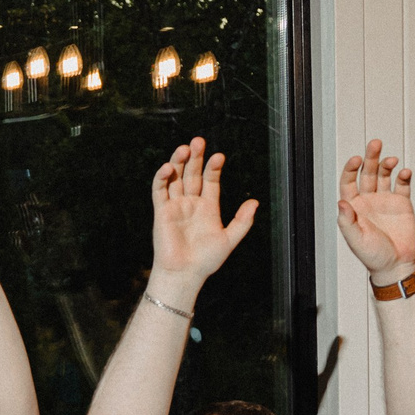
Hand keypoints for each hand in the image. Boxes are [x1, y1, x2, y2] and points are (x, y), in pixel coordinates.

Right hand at [148, 137, 256, 291]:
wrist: (184, 274)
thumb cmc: (206, 260)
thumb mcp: (229, 239)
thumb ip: (242, 221)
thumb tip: (255, 202)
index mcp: (207, 208)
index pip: (210, 180)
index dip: (214, 168)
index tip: (219, 157)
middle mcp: (191, 203)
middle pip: (192, 174)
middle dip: (195, 157)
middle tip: (199, 141)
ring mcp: (175, 206)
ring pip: (175, 177)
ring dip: (178, 162)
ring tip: (185, 148)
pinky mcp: (161, 211)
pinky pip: (159, 190)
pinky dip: (162, 177)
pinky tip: (168, 167)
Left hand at [337, 140, 414, 279]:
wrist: (396, 266)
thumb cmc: (373, 256)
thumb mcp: (357, 240)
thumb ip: (348, 221)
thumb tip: (341, 202)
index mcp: (354, 207)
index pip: (348, 182)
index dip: (351, 168)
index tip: (357, 159)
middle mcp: (368, 200)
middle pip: (367, 173)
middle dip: (370, 158)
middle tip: (375, 144)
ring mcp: (385, 200)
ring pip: (384, 175)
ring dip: (386, 164)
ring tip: (391, 160)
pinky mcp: (402, 204)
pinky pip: (402, 185)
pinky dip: (403, 177)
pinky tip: (405, 172)